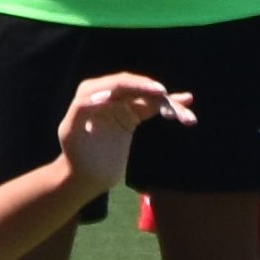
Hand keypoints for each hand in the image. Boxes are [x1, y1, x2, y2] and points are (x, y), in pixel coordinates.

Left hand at [53, 72, 188, 194]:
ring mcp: (121, 104)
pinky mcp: (131, 116)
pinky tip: (185, 102)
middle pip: (137, 88)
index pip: (119, 84)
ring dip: (170, 104)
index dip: (139, 85)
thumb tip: (101, 96)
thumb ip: (82, 110)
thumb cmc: (76, 155)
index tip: (158, 92)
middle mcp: (107, 93)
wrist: (85, 175)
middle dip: (157, 94)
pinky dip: (169, 107)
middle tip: (171, 99)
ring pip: (149, 98)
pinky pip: (152, 107)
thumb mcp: (71, 132)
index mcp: (91, 92)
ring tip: (188, 117)